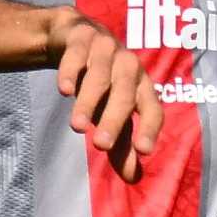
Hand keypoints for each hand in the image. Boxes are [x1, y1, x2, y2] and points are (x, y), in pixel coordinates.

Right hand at [41, 7, 161, 172]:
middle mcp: (129, 66)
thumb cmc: (102, 83)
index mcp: (142, 86)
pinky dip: (70, 72)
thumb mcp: (111, 113)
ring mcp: (106, 48)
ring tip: (76, 126)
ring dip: (88, 101)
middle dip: (114, 120)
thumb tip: (133, 179)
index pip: (153, 108)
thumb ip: (122, 144)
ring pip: (100, 77)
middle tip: (100, 146)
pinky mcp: (82, 37)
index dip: (150, 128)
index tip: (143, 150)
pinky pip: (77, 55)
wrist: (76, 37)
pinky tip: (63, 90)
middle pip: (125, 94)